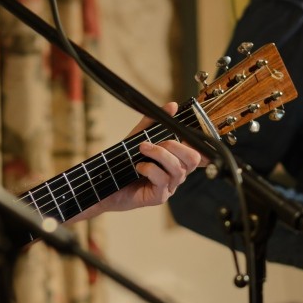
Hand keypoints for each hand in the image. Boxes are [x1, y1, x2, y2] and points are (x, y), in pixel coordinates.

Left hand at [72, 104, 205, 220]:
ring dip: (158, 154)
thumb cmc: (124, 163)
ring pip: (177, 169)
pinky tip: (138, 167)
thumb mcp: (138, 137)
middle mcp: (176, 174)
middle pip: (193, 159)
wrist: (105, 184)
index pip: (198, 153)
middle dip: (175, 145)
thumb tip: (172, 106)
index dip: (198, 144)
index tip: (183, 134)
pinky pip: (162, 180)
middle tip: (154, 142)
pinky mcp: (159, 197)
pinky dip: (149, 169)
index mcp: (176, 161)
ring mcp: (169, 187)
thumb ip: (154, 122)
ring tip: (141, 149)